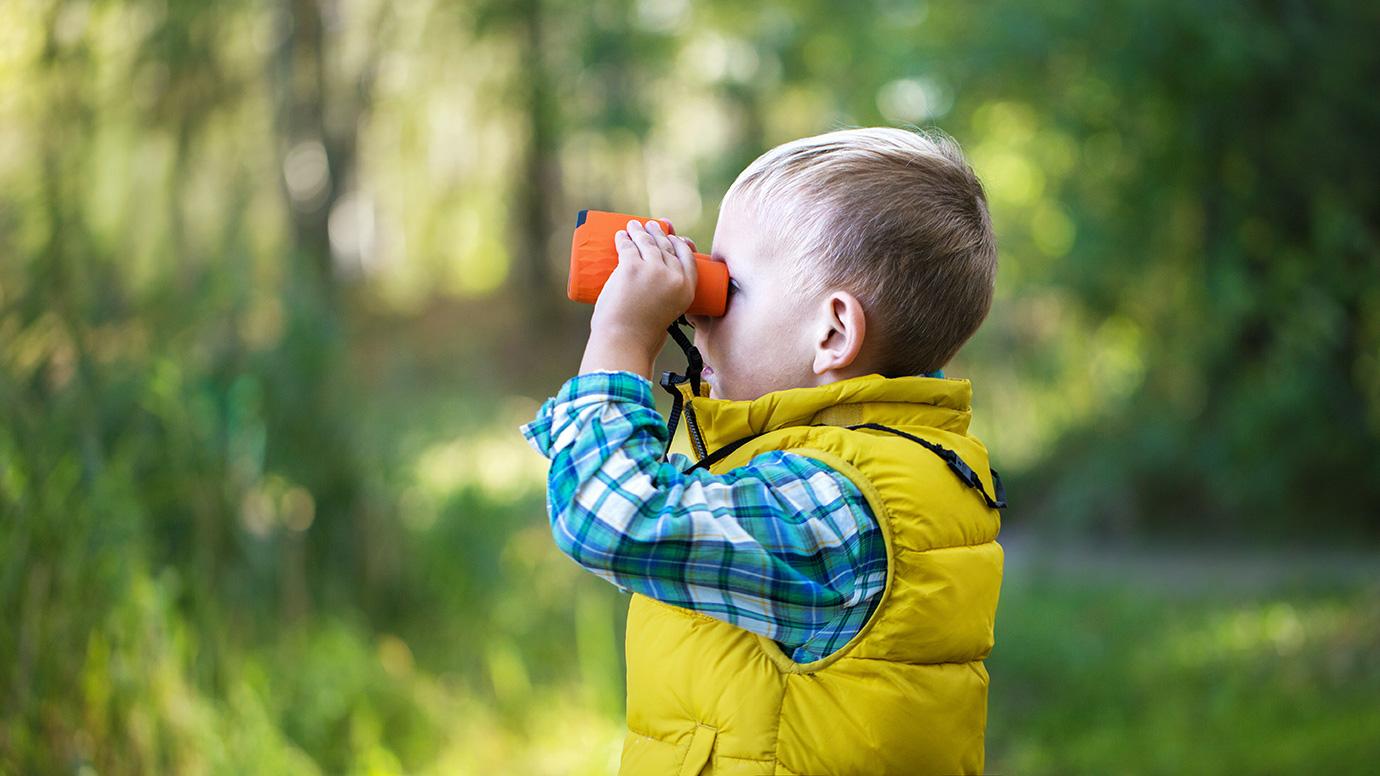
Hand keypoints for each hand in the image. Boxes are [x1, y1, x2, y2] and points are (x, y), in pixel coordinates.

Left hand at [580, 219, 697, 376]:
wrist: (626, 342)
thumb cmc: (643, 337)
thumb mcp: (667, 318)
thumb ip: (665, 304)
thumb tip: (651, 293)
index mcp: (687, 289)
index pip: (687, 257)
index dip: (679, 243)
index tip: (673, 236)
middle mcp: (674, 276)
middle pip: (667, 246)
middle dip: (659, 232)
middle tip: (651, 226)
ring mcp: (653, 270)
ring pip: (647, 242)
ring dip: (640, 230)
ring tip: (633, 225)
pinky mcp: (632, 267)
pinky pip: (627, 246)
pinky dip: (623, 238)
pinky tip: (621, 234)